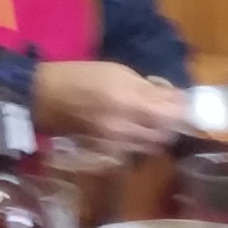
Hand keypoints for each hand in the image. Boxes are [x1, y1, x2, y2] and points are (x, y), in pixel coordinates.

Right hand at [35, 60, 185, 151]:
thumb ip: (150, 88)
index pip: (172, 114)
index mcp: (130, 103)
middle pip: (165, 135)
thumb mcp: (119, 71)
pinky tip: (133, 134)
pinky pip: (133, 155)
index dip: (182, 108)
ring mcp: (116, 146)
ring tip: (151, 122)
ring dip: (157, 136)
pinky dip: (139, 146)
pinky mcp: (106, 156)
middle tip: (167, 111)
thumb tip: (175, 98)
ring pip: (151, 148)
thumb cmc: (82, 77)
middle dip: (171, 123)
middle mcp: (126, 129)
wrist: (45, 98)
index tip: (182, 100)